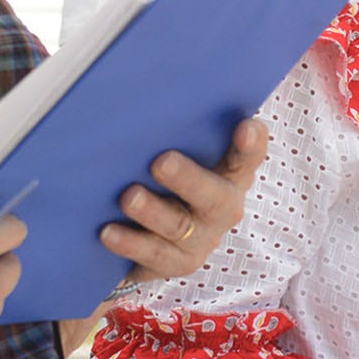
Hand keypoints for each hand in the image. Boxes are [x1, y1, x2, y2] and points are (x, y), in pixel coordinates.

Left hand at [99, 119, 268, 285]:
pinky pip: (154, 256)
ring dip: (152, 212)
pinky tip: (107, 233)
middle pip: (214, 196)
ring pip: (178, 226)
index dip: (251, 143)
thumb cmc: (170, 178)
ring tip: (128, 198)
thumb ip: (177, 134)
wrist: (158, 232)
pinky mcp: (177, 263)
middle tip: (161, 162)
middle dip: (188, 179)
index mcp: (231, 174)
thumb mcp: (183, 154)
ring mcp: (202, 239)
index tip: (245, 126)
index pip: (248, 156)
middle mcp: (224, 208)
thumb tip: (139, 95)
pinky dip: (131, 244)